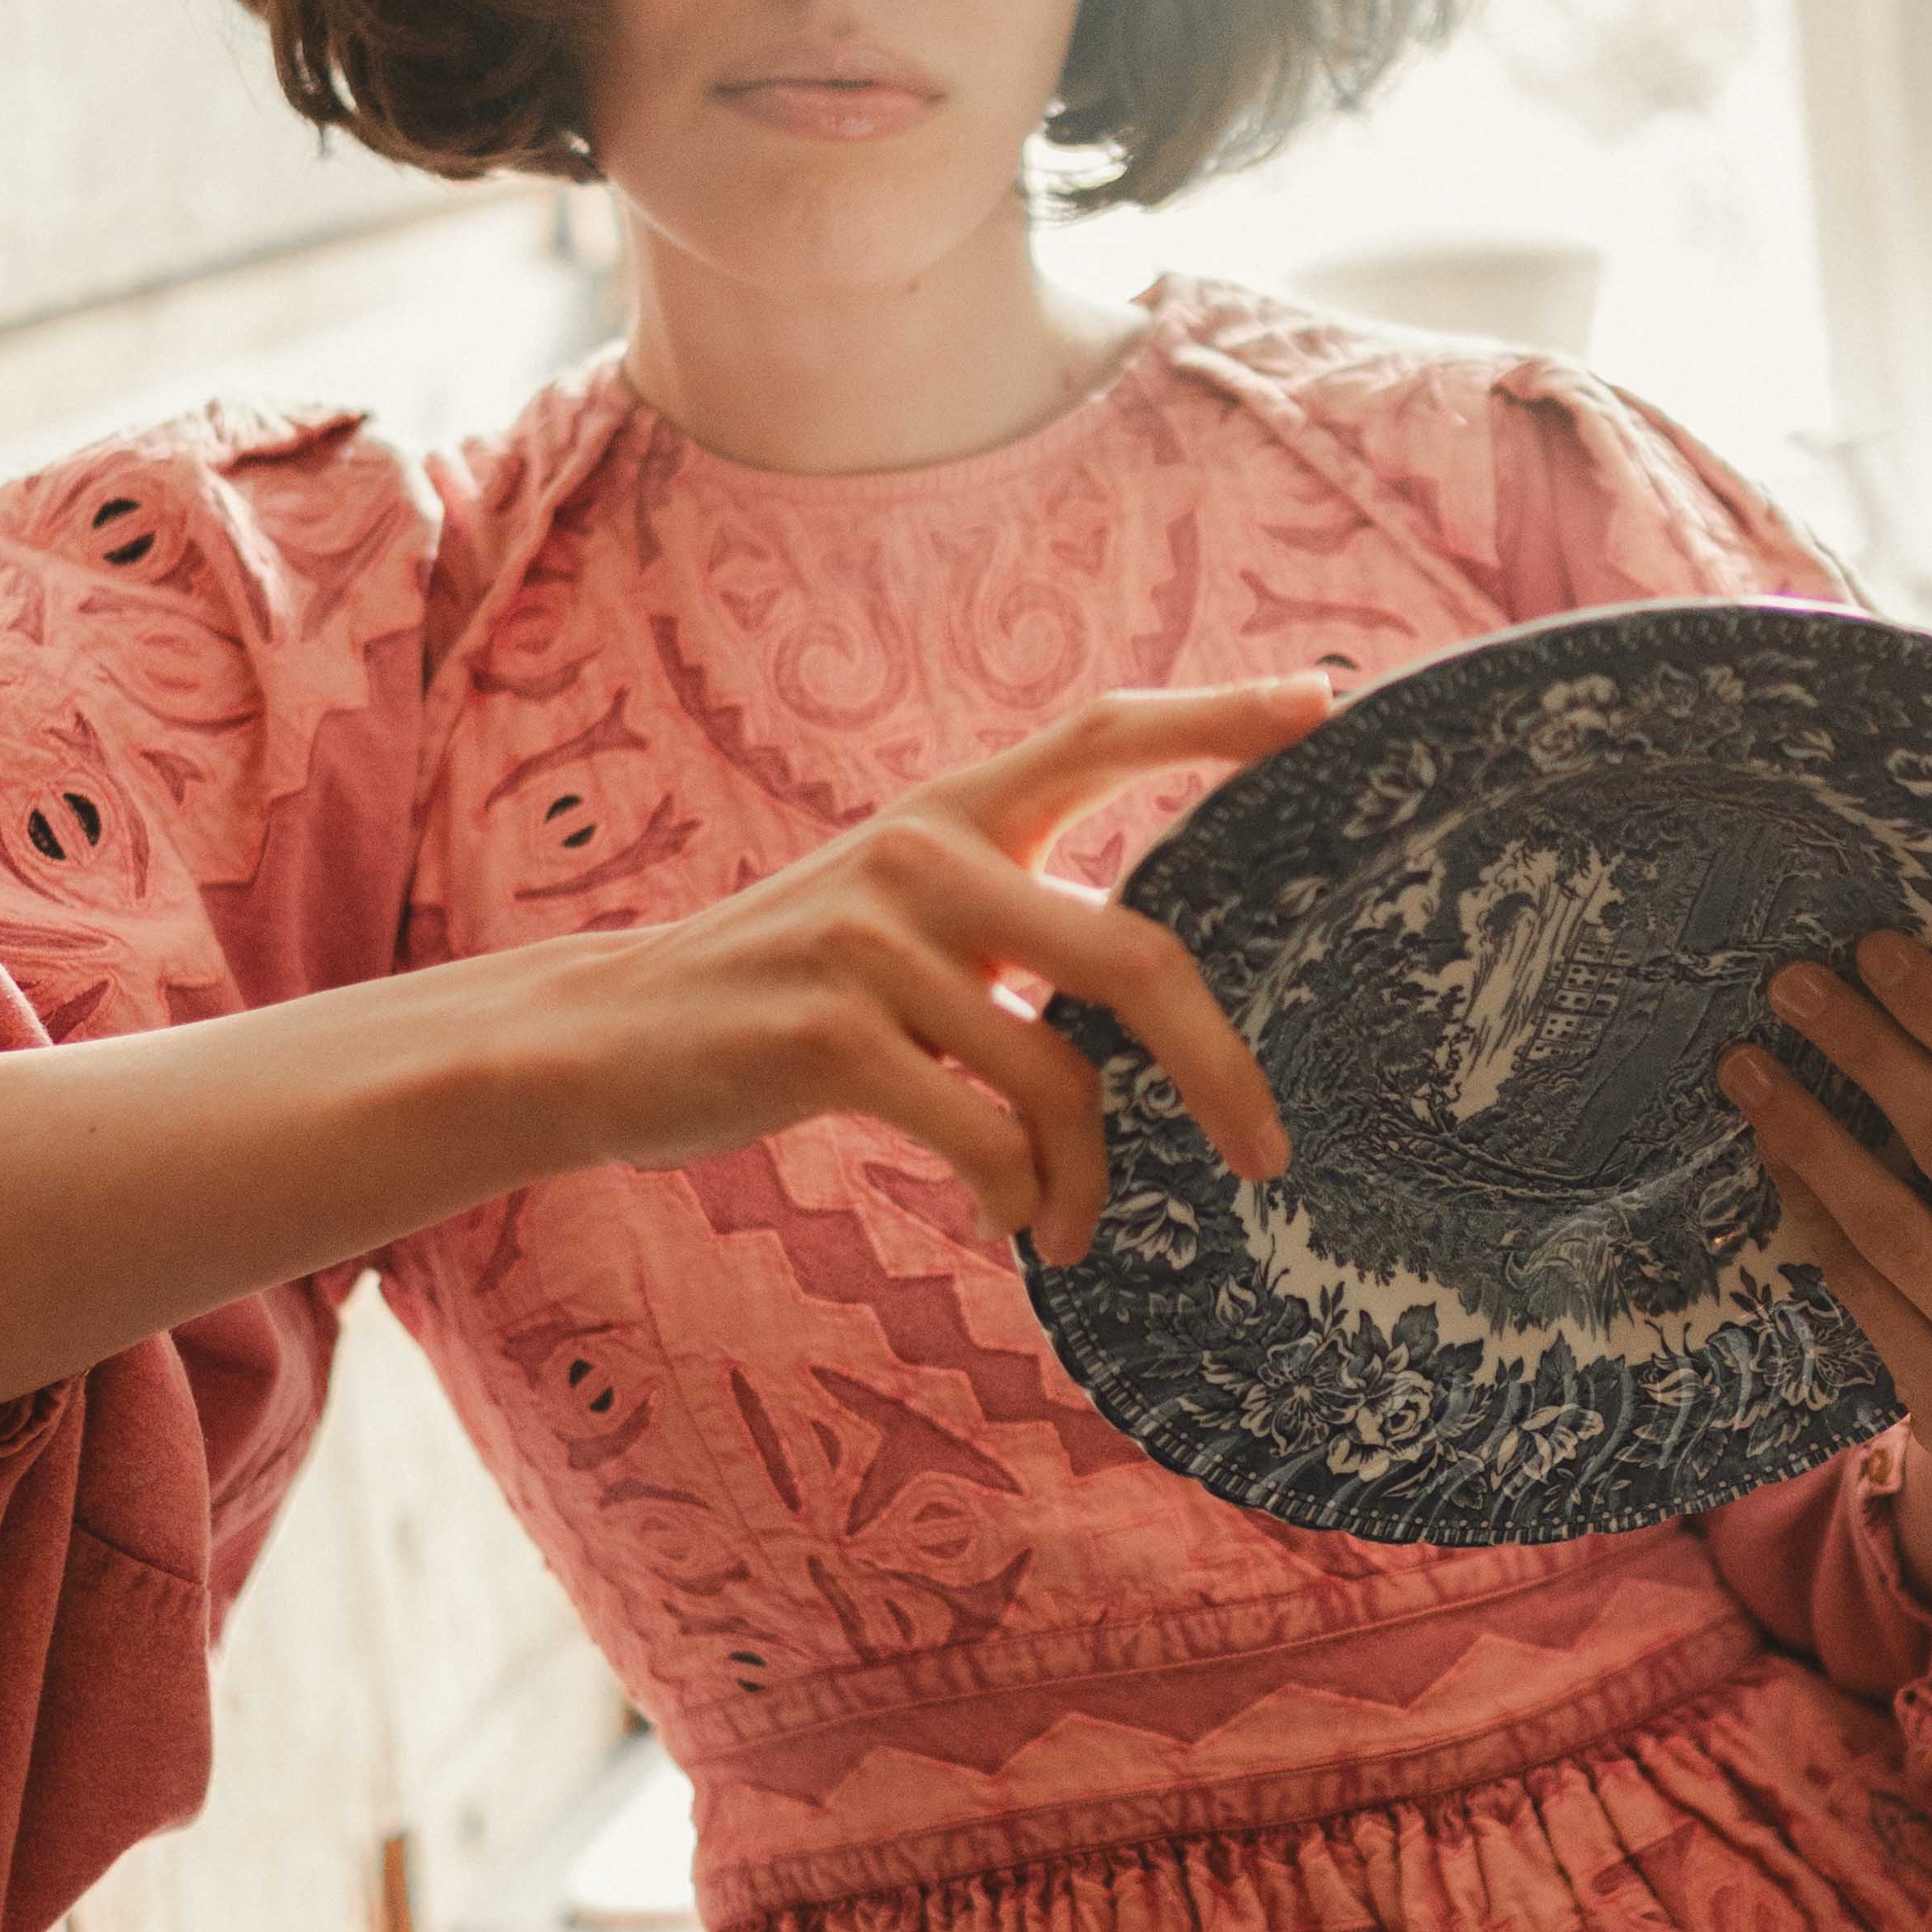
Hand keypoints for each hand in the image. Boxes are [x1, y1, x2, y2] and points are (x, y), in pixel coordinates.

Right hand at [535, 678, 1325, 1254]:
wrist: (607, 1036)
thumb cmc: (785, 993)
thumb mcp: (900, 920)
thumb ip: (1012, 924)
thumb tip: (1156, 1011)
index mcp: (954, 810)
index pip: (1105, 733)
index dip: (1217, 717)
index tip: (1324, 702)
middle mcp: (924, 855)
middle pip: (1138, 958)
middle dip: (1222, 1069)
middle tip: (1269, 1153)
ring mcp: (873, 941)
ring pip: (1060, 1079)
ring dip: (1087, 1179)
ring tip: (1075, 1229)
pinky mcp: (828, 1033)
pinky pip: (983, 1136)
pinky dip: (1017, 1198)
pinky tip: (1013, 1224)